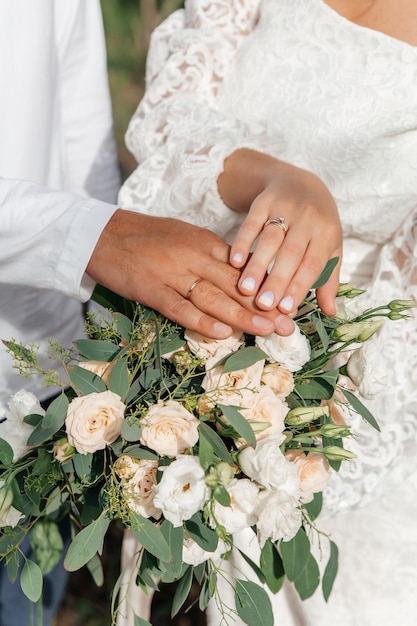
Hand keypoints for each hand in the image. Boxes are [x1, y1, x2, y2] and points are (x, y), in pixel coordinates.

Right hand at [86, 210, 294, 338]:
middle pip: (234, 284)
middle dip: (263, 305)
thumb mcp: (185, 237)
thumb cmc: (147, 237)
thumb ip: (212, 255)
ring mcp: (172, 273)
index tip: (287, 304)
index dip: (266, 288)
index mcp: (204, 243)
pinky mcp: (151, 289)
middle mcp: (193, 256)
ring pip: (213, 297)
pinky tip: (222, 333)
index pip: (243, 268)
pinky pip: (180, 308)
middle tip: (288, 323)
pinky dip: (201, 321)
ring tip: (266, 331)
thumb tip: (240, 275)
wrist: (103, 234)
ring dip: (242, 315)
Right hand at [218, 149, 342, 315]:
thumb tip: (330, 311)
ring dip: (257, 265)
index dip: (299, 287)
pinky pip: (252, 222)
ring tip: (245, 289)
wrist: (301, 182)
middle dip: (276, 280)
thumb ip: (328, 279)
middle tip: (263, 305)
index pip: (312, 264)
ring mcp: (285, 207)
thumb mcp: (330, 247)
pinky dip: (243, 242)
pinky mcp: (264, 201)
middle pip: (291, 253)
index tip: (285, 310)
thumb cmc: (317, 224)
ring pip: (270, 239)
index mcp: (327, 233)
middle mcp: (308, 219)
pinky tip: (235, 261)